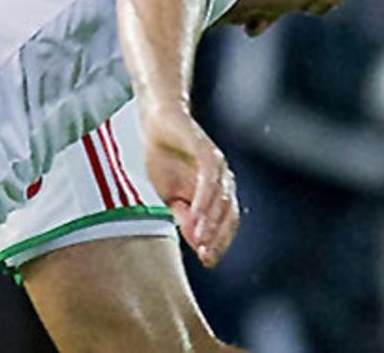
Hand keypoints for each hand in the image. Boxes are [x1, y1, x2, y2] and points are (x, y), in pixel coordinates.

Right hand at [140, 104, 238, 267]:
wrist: (155, 122)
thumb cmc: (163, 157)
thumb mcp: (169, 194)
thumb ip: (184, 215)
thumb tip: (197, 242)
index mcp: (217, 193)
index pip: (226, 224)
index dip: (218, 243)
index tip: (206, 261)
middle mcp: (223, 181)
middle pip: (228, 215)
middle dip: (217, 238)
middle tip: (205, 256)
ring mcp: (217, 166)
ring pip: (221, 200)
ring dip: (211, 222)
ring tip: (200, 241)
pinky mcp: (206, 151)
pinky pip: (209, 179)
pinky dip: (204, 199)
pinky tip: (196, 213)